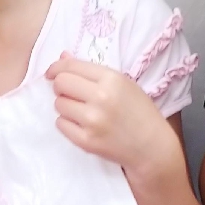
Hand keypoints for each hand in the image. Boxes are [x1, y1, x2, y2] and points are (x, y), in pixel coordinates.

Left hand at [45, 55, 174, 171]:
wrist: (152, 146)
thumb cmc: (139, 112)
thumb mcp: (123, 83)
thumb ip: (92, 71)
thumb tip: (62, 57)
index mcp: (112, 79)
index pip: (71, 67)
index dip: (56, 68)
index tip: (52, 73)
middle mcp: (101, 97)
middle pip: (61, 83)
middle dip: (60, 87)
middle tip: (70, 93)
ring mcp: (92, 121)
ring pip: (59, 104)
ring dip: (65, 106)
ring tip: (82, 110)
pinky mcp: (86, 141)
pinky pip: (61, 124)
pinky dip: (68, 123)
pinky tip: (83, 125)